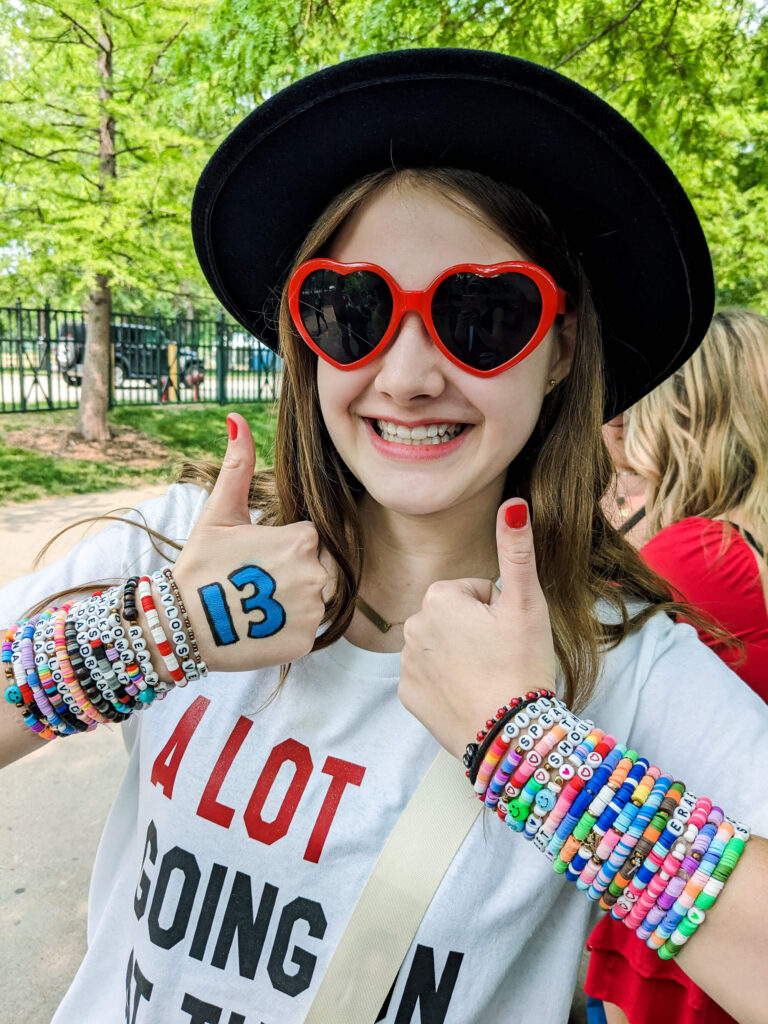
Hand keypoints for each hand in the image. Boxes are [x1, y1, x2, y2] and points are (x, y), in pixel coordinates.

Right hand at [173, 413, 330, 671]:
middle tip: (252, 585)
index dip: (280, 546)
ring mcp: (314, 610)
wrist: (181, 626)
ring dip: (291, 602)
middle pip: (315, 568)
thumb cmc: (201, 565)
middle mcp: (317, 573)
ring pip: (313, 600)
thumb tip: (237, 418)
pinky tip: (259, 626)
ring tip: (255, 606)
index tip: (253, 559)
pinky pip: (307, 630)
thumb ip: (237, 466)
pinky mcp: (306, 641)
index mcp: (302, 538)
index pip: (308, 538)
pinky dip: (286, 630)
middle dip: (289, 574)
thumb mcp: (219, 513)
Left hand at [398, 499, 555, 758]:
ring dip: (462, 655)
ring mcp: (406, 663)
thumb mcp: (526, 604)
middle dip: (477, 631)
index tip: (508, 634)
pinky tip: (469, 695)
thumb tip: (513, 503)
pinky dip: (447, 683)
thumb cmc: (521, 665)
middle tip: (501, 657)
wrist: (510, 735)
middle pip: (456, 617)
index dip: (498, 610)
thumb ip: (516, 550)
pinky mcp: (407, 695)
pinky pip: (429, 676)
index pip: (475, 591)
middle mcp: (412, 625)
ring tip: (488, 677)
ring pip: (442, 646)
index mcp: (439, 598)